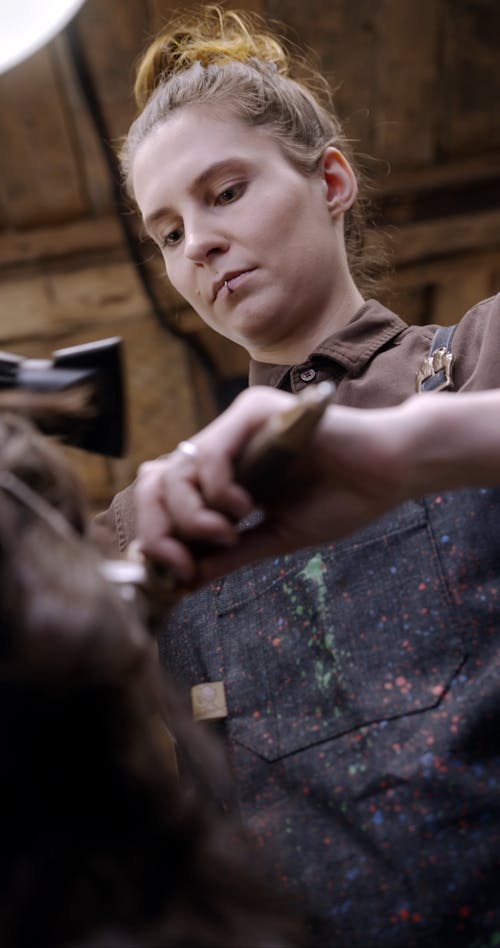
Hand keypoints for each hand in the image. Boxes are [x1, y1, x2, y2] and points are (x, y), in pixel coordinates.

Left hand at [134, 387, 409, 585]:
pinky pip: (210, 452)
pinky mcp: (254, 411)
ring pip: (177, 470)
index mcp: (225, 474)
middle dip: (160, 530)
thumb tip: (184, 581)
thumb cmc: (342, 499)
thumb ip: (232, 554)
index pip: (163, 498)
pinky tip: (243, 508)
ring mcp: (236, 427)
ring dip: (192, 514)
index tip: (174, 575)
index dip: (156, 535)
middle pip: (156, 483)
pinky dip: (216, 489)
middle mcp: (223, 446)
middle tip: (184, 562)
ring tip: (228, 533)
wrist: (389, 473)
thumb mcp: (276, 537)